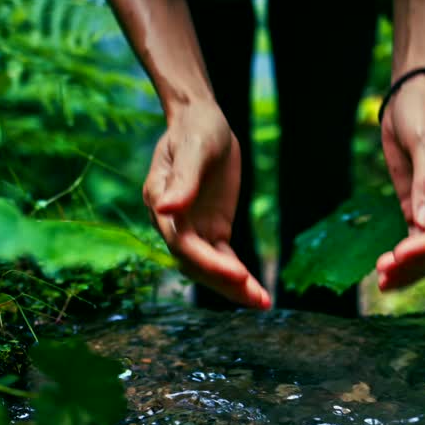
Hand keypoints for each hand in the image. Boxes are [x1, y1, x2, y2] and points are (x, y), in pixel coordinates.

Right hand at [143, 103, 270, 309]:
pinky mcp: (212, 229)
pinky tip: (258, 291)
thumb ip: (182, 180)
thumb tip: (165, 209)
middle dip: (225, 283)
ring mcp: (192, 229)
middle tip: (257, 299)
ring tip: (263, 303)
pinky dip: (239, 276)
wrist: (202, 121)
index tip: (237, 273)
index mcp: (160, 201)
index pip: (182, 242)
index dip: (207, 261)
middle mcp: (173, 223)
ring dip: (234, 288)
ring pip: (210, 267)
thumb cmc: (195, 130)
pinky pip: (224, 259)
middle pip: (195, 263)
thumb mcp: (193, 148)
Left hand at [376, 74, 424, 291]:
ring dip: (411, 268)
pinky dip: (406, 258)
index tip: (400, 254)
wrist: (411, 96)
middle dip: (419, 263)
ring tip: (383, 281)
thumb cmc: (421, 110)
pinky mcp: (421, 208)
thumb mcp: (423, 139)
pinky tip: (387, 271)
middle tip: (385, 274)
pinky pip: (418, 241)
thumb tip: (424, 224)